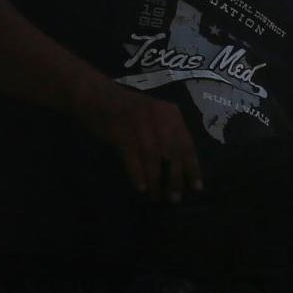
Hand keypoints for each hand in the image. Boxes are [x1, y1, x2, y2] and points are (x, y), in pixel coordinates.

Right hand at [74, 80, 206, 201]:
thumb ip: (167, 137)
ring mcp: (138, 121)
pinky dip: (137, 173)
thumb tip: (179, 170)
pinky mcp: (120, 128)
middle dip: (174, 178)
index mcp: (171, 113)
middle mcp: (158, 115)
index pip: (187, 143)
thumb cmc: (127, 112)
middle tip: (174, 198)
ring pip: (153, 156)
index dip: (192, 167)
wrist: (96, 95)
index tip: (196, 187)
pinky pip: (132, 156)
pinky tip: (140, 187)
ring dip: (155, 180)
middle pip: (172, 152)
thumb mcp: (154, 118)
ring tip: (156, 196)